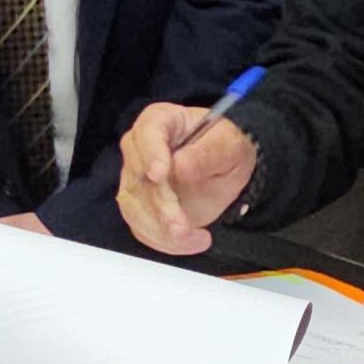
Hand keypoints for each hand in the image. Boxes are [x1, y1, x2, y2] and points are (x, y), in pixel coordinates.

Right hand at [116, 103, 256, 254]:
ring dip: (161, 230)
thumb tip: (180, 166)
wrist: (225, 168)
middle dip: (159, 206)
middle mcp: (139, 150)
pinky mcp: (140, 208)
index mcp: (160, 121)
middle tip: (182, 226)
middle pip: (138, 178)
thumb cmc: (224, 146)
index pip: (147, 133)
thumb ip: (207, 152)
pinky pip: (143, 228)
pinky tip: (192, 242)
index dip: (150, 154)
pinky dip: (164, 241)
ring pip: (135, 208)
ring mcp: (135, 180)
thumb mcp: (228, 144)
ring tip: (194, 238)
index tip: (160, 174)